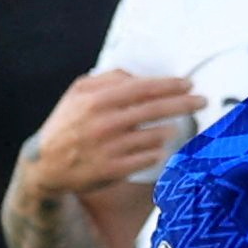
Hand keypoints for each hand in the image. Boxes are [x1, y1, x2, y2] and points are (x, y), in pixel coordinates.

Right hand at [22, 71, 203, 197]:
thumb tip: (139, 76)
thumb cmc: (67, 125)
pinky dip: (157, 151)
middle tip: (202, 101)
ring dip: (169, 130)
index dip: (169, 85)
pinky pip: (148, 158)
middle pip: (154, 110)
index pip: (142, 88)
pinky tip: (158, 148)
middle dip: (183, 104)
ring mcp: (109, 149)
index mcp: (97, 100)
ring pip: (154, 136)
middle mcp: (104, 123)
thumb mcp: (78, 94)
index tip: (188, 84)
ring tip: (174, 127)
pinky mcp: (113, 171)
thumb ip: (108, 80)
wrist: (45, 166)